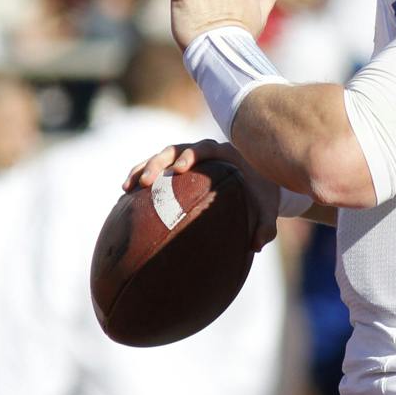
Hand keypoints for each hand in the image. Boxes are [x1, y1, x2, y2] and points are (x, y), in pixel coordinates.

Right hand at [123, 138, 278, 251]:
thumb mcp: (269, 208)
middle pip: (175, 149)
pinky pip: (156, 170)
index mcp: (225, 153)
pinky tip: (126, 195)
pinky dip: (141, 178)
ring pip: (159, 158)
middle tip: (146, 182)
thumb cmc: (263, 194)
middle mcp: (202, 151)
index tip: (179, 170)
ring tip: (126, 187)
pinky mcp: (177, 169)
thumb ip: (266, 225)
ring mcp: (187, 157)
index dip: (191, 155)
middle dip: (158, 163)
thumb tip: (256, 246)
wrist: (258, 183)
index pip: (205, 148)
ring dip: (143, 169)